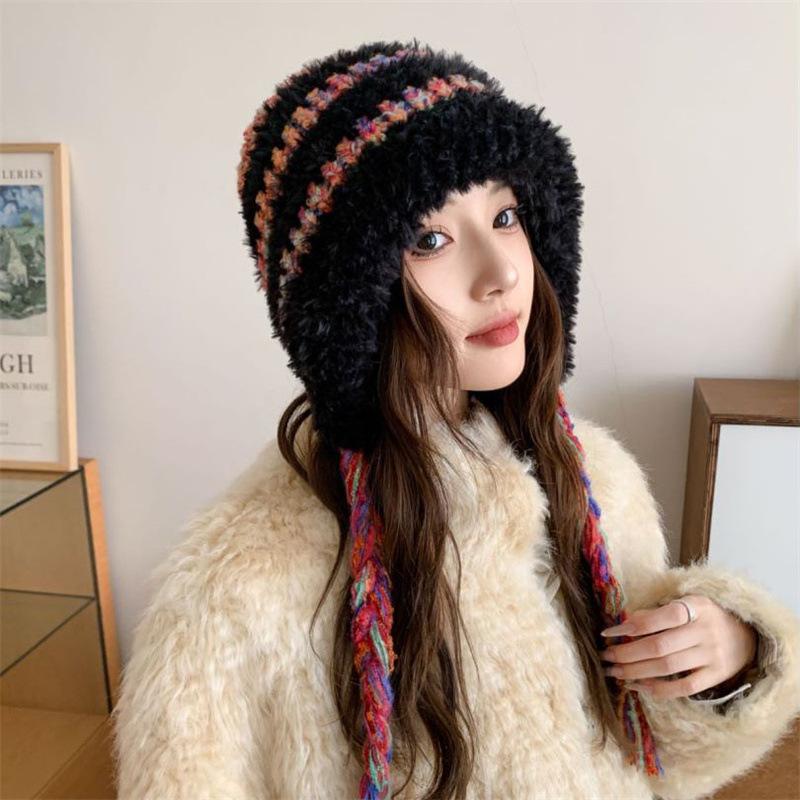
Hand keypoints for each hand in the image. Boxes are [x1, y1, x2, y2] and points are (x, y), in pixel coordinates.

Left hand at [598, 594, 758, 699]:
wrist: (747, 635)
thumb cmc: (705, 615)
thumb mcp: (687, 603)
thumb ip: (659, 611)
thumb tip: (626, 623)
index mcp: (695, 606)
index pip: (659, 618)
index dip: (631, 626)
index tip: (608, 634)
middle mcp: (705, 631)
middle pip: (659, 646)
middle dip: (627, 653)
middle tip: (606, 658)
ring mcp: (712, 655)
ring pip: (668, 667)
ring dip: (636, 672)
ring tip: (615, 673)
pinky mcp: (717, 675)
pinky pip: (685, 687)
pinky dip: (660, 689)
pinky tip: (639, 687)